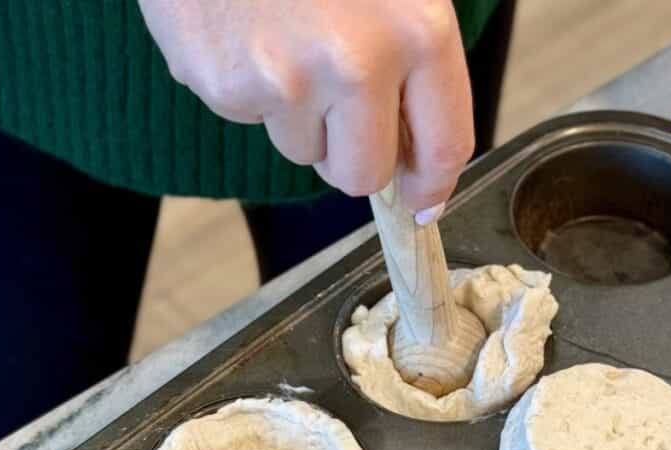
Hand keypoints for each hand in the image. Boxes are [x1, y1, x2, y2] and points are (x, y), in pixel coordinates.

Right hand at [138, 0, 474, 220]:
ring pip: (303, 150)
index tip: (421, 200)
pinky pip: (251, 118)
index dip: (432, 184)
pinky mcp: (226, 87)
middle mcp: (356, 63)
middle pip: (362, 174)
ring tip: (282, 34)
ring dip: (297, 112)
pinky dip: (249, 86)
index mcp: (416, 29)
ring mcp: (285, 80)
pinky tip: (245, 28)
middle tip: (336, 108)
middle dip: (352, 155)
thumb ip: (415, 61)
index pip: (444, 144)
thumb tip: (413, 158)